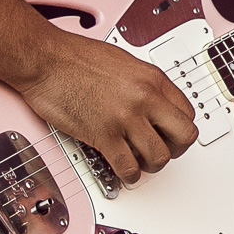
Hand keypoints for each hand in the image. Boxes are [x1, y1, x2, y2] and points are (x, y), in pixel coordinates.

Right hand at [18, 27, 197, 184]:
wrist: (46, 59)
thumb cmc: (76, 57)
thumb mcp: (125, 63)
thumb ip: (144, 85)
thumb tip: (154, 104)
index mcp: (153, 79)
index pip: (187, 113)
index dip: (179, 129)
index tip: (169, 134)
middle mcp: (145, 98)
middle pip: (184, 136)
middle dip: (175, 149)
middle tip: (161, 151)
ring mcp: (125, 117)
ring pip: (159, 156)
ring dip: (151, 165)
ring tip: (141, 163)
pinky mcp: (103, 134)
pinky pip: (128, 166)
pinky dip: (128, 175)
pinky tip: (124, 171)